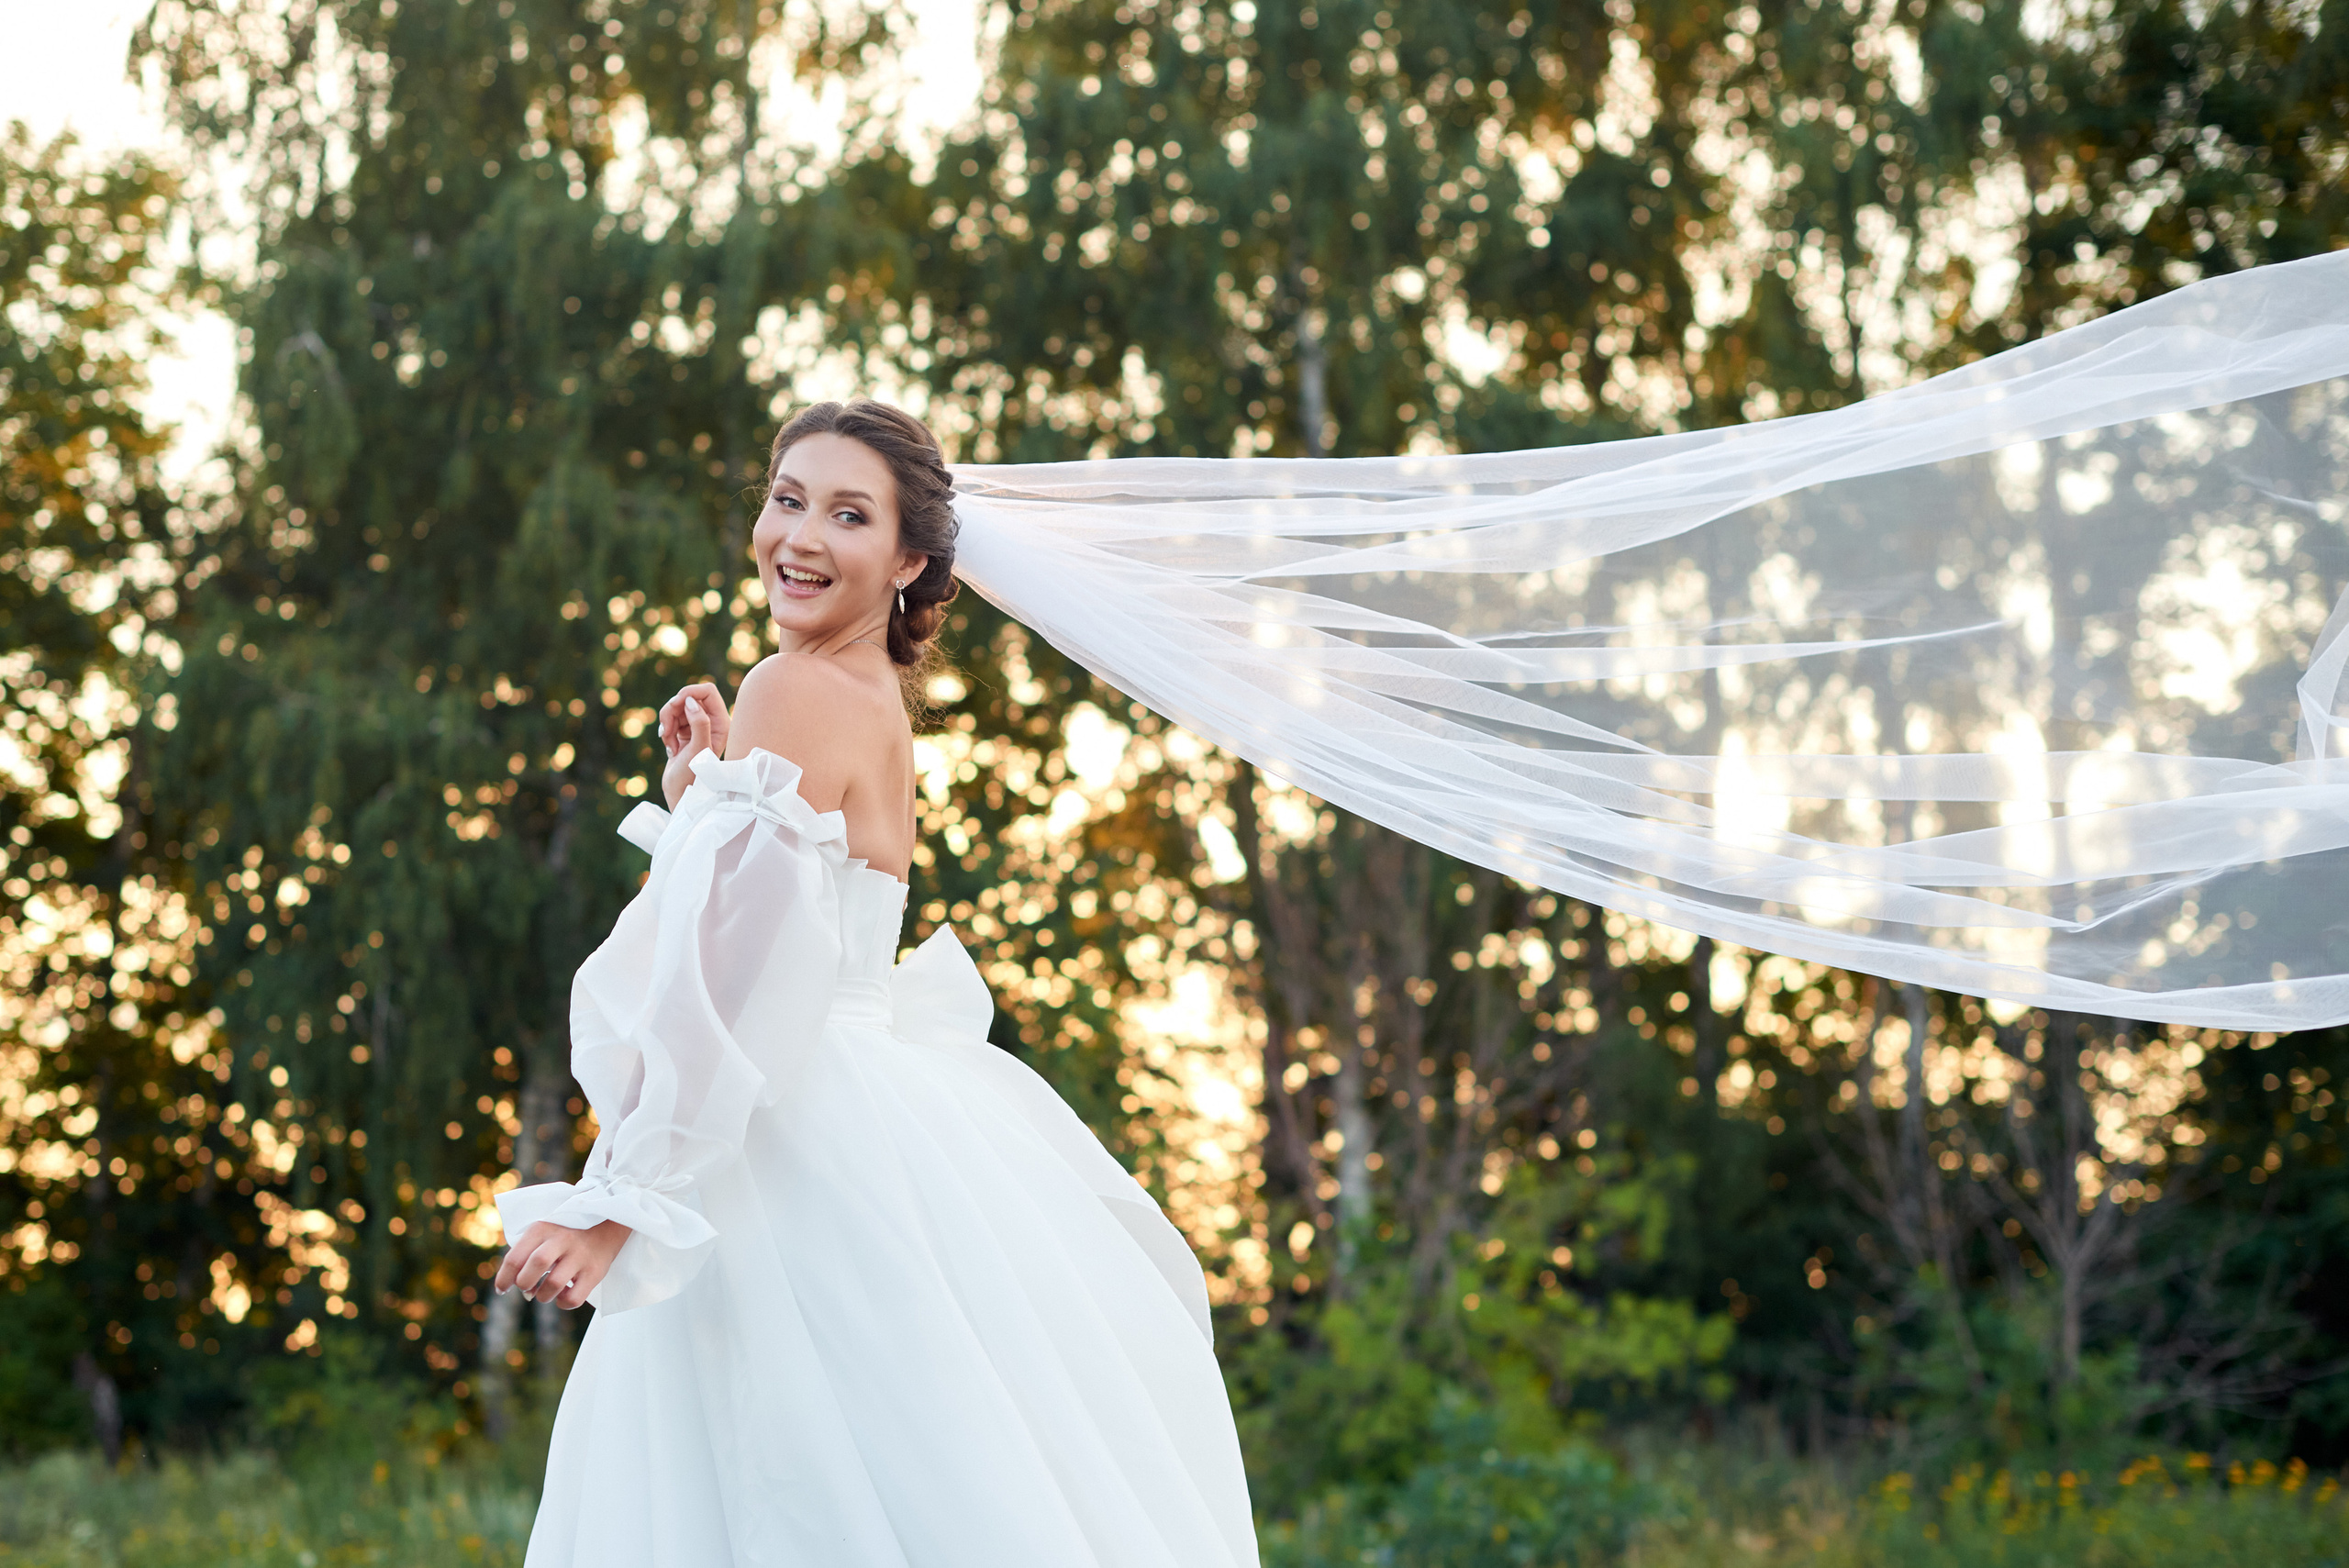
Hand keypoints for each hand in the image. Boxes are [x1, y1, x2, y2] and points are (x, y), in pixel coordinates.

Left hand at [494, 1219, 631, 1309]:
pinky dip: (563, 1303)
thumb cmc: (565, 1232)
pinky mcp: (595, 1271)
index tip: (502, 1289)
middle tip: (527, 1288)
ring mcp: (580, 1255)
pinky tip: (563, 1295)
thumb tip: (510, 1286)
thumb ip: (525, 1252)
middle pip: (535, 1266)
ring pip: (553, 1284)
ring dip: (542, 1296)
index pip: (515, 1258)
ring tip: (545, 1292)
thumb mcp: (544, 1230)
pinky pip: (574, 1298)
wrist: (609, 1221)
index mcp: (543, 1228)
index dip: (504, 1279)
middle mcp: (562, 1239)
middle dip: (524, 1284)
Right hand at [658, 682, 728, 807]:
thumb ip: (699, 723)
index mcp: (722, 723)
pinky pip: (670, 719)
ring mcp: (697, 727)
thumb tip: (691, 701)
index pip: (707, 691)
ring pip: (676, 707)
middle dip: (673, 710)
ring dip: (667, 722)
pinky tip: (670, 747)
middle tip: (667, 730)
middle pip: (688, 697)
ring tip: (669, 742)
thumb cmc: (694, 776)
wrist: (682, 794)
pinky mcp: (684, 732)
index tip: (676, 704)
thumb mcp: (698, 749)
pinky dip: (665, 730)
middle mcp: (712, 722)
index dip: (690, 692)